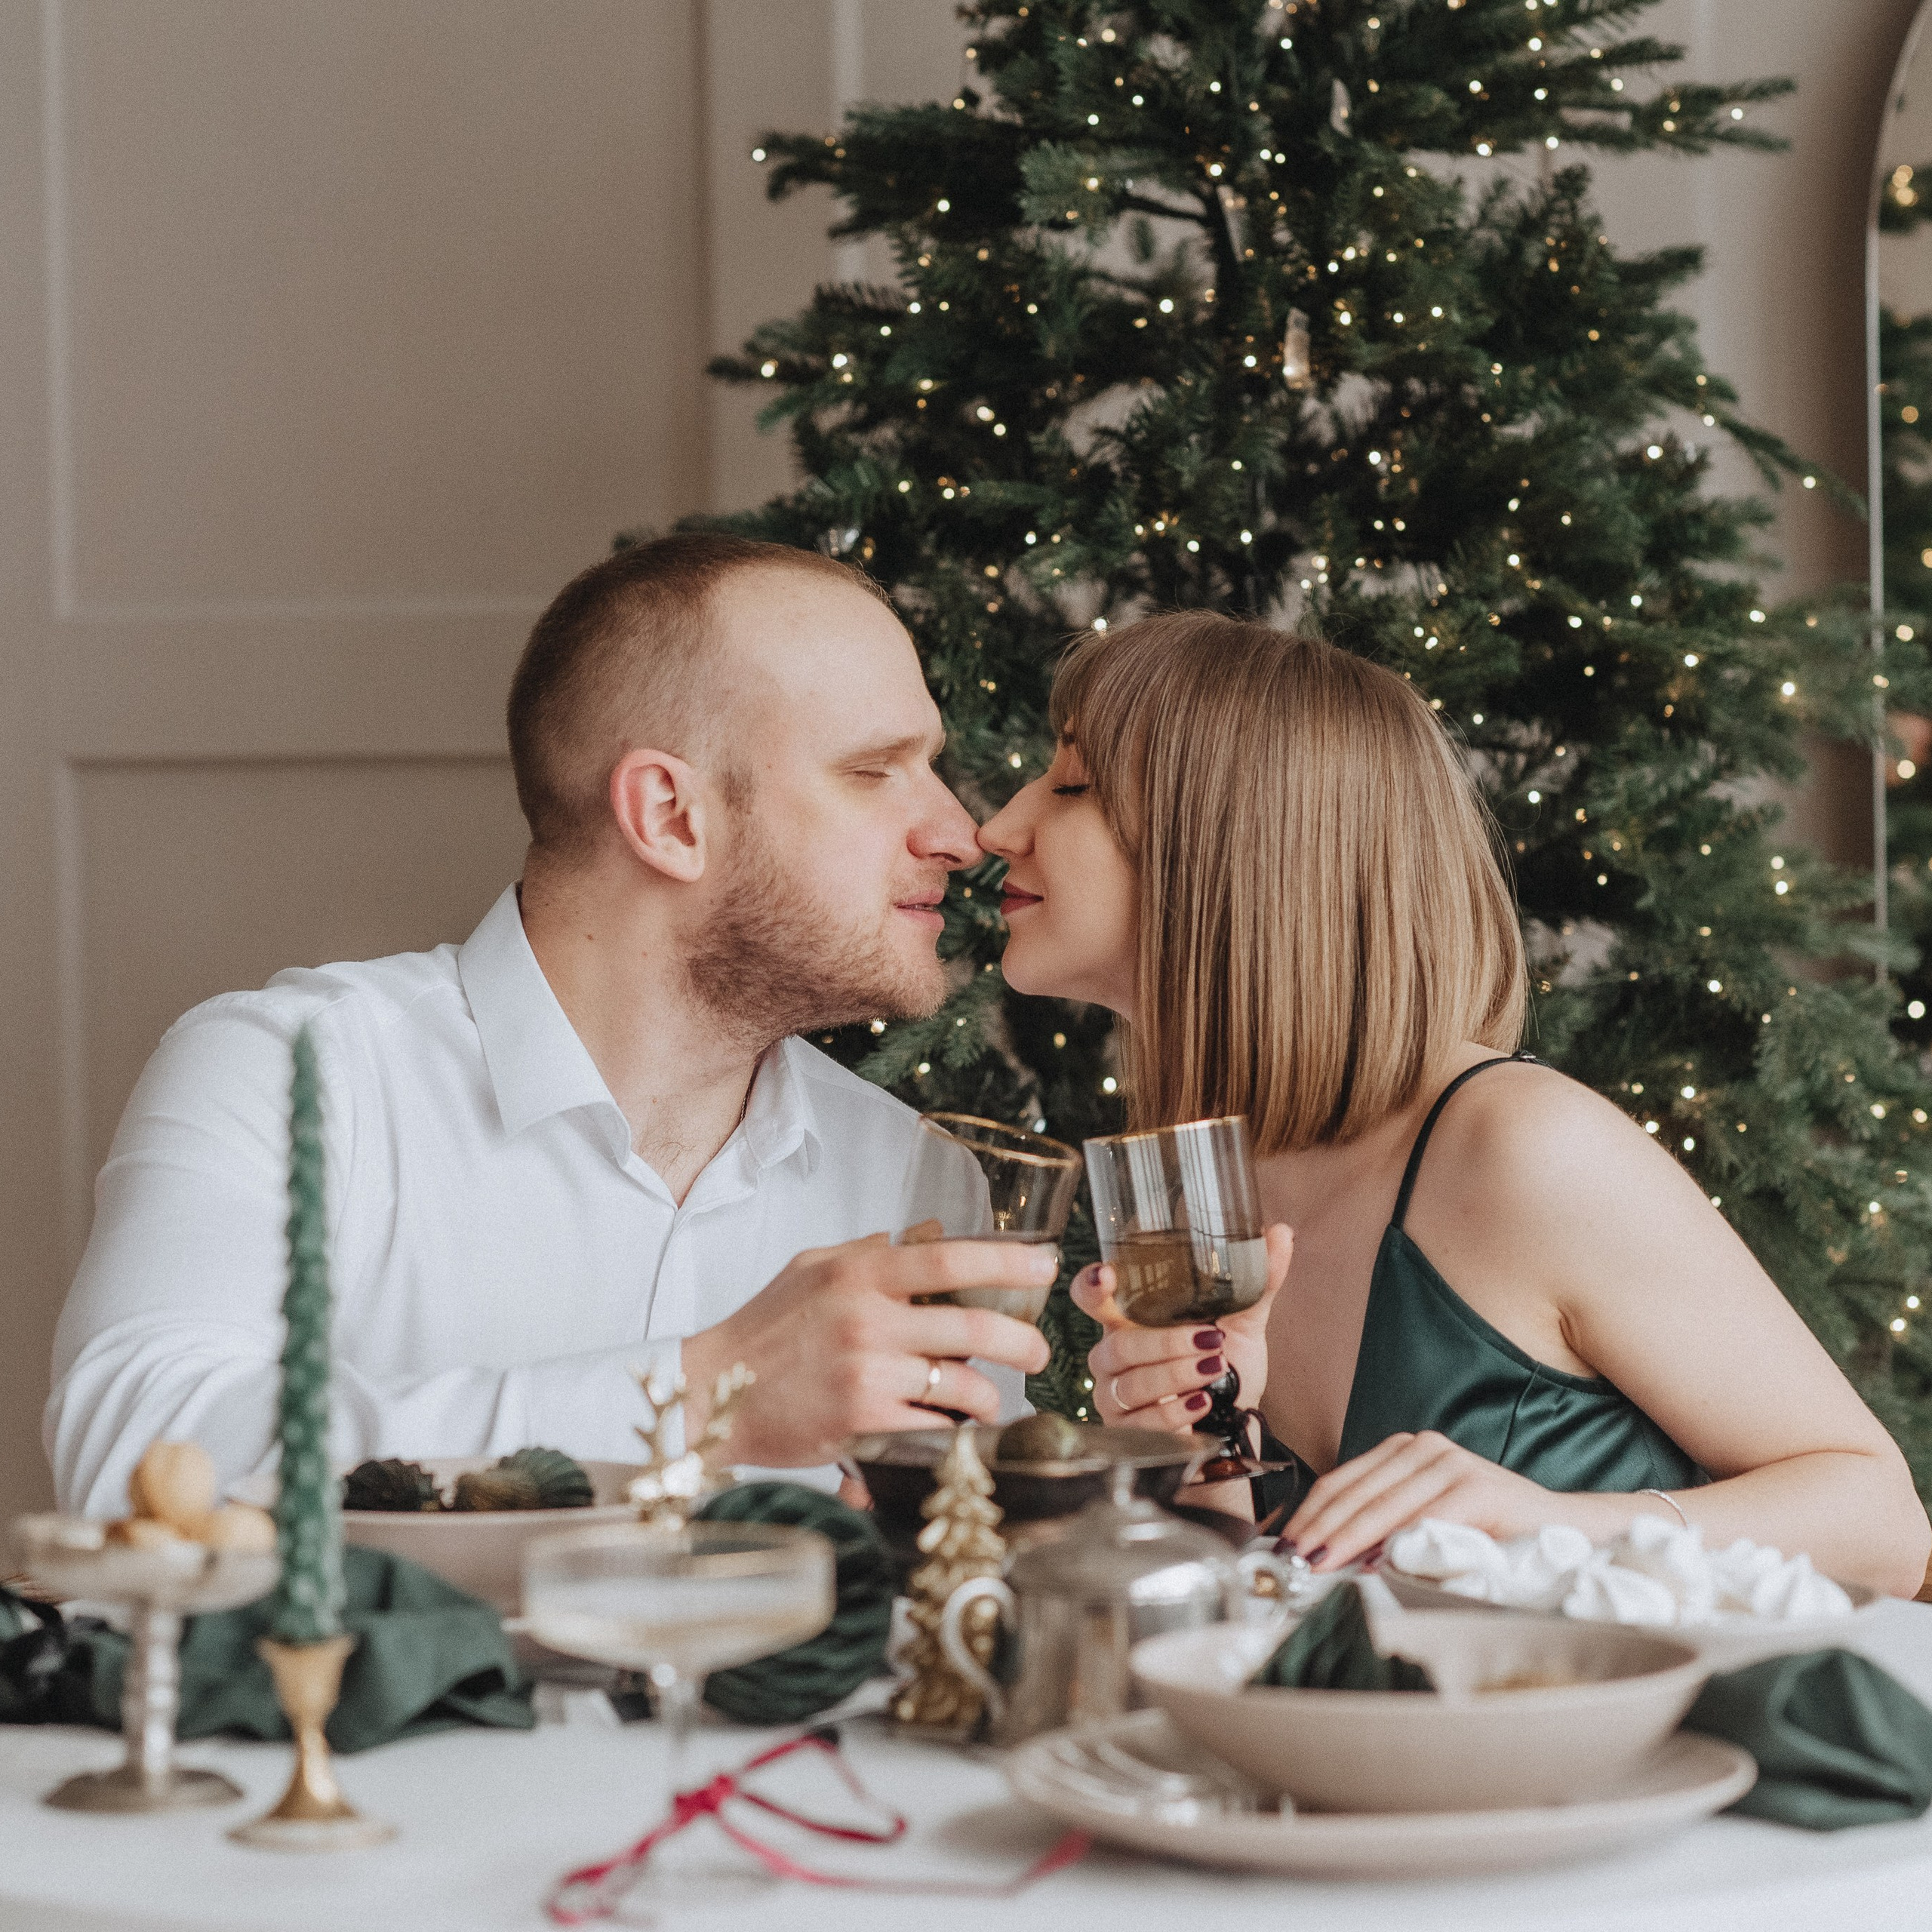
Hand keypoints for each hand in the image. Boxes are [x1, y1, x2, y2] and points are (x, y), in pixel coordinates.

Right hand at [682, 1233, 1052, 1466]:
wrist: (712, 1393)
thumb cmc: (762, 1331)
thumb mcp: (811, 1269)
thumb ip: (868, 1251)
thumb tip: (928, 1234)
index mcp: (859, 1274)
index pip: (950, 1257)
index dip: (1007, 1259)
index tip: (1045, 1265)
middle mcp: (867, 1319)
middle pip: (972, 1325)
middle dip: (1021, 1342)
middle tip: (1038, 1352)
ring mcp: (866, 1373)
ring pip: (962, 1386)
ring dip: (988, 1398)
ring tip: (987, 1401)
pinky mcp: (862, 1423)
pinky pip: (933, 1429)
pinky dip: (950, 1432)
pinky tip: (949, 1430)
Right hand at [1074, 1224, 1291, 1435]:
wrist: (1238, 1422)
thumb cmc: (1229, 1365)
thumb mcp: (1244, 1321)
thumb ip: (1257, 1279)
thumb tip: (1280, 1233)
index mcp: (1131, 1318)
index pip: (1090, 1296)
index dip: (1089, 1286)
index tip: (1106, 1276)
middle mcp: (1114, 1353)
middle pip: (1116, 1345)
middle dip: (1165, 1343)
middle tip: (1211, 1340)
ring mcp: (1116, 1394)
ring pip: (1129, 1383)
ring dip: (1176, 1375)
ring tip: (1216, 1368)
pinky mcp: (1127, 1430)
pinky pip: (1141, 1420)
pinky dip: (1177, 1410)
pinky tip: (1203, 1401)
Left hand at [1281, 1430, 1568, 1570]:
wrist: (1565, 1531)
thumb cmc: (1489, 1533)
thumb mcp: (1424, 1522)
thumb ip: (1381, 1527)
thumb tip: (1323, 1556)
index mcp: (1405, 1451)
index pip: (1340, 1483)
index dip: (1307, 1516)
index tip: (1280, 1548)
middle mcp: (1425, 1447)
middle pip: (1354, 1492)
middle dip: (1318, 1531)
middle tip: (1289, 1564)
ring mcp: (1452, 1463)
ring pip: (1382, 1506)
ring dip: (1346, 1540)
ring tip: (1318, 1568)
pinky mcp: (1477, 1488)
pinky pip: (1424, 1520)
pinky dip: (1395, 1543)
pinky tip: (1372, 1565)